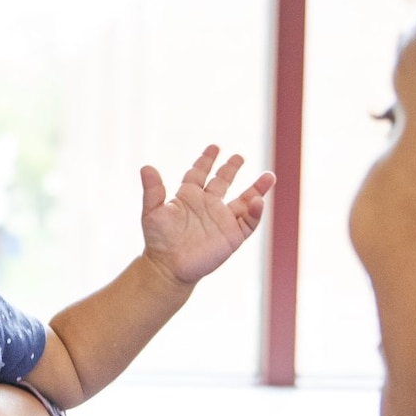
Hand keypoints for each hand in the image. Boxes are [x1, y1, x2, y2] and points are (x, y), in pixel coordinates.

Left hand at [139, 146, 275, 286]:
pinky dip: (255, 212)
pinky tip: (258, 201)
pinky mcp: (232, 236)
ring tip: (270, 176)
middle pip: (223, 182)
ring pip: (244, 200)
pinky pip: (249, 222)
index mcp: (189, 197)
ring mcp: (222, 220)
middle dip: (231, 168)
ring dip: (257, 189)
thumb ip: (152, 190)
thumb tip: (146, 167)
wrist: (168, 268)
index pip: (199, 173)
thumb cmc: (158, 241)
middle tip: (239, 156)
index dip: (206, 160)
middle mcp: (208, 206)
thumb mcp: (152, 212)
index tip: (214, 147)